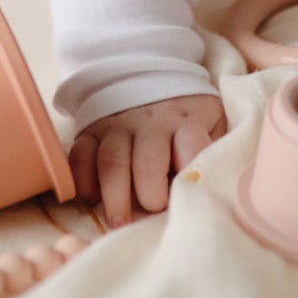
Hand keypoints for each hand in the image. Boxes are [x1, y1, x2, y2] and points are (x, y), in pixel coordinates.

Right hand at [69, 94, 227, 226]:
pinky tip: (91, 198)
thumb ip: (215, 147)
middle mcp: (150, 122)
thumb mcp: (212, 120)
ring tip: (119, 224)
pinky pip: (80, 154)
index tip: (188, 198)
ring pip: (112, 160)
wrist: (148, 74)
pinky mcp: (91, 130)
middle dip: (150, 193)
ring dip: (115, 196)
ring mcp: (118, 125)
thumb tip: (217, 185)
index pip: (190, 145)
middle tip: (152, 214)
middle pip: (147, 160)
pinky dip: (82, 178)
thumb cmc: (187, 114)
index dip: (188, 175)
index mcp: (186, 121)